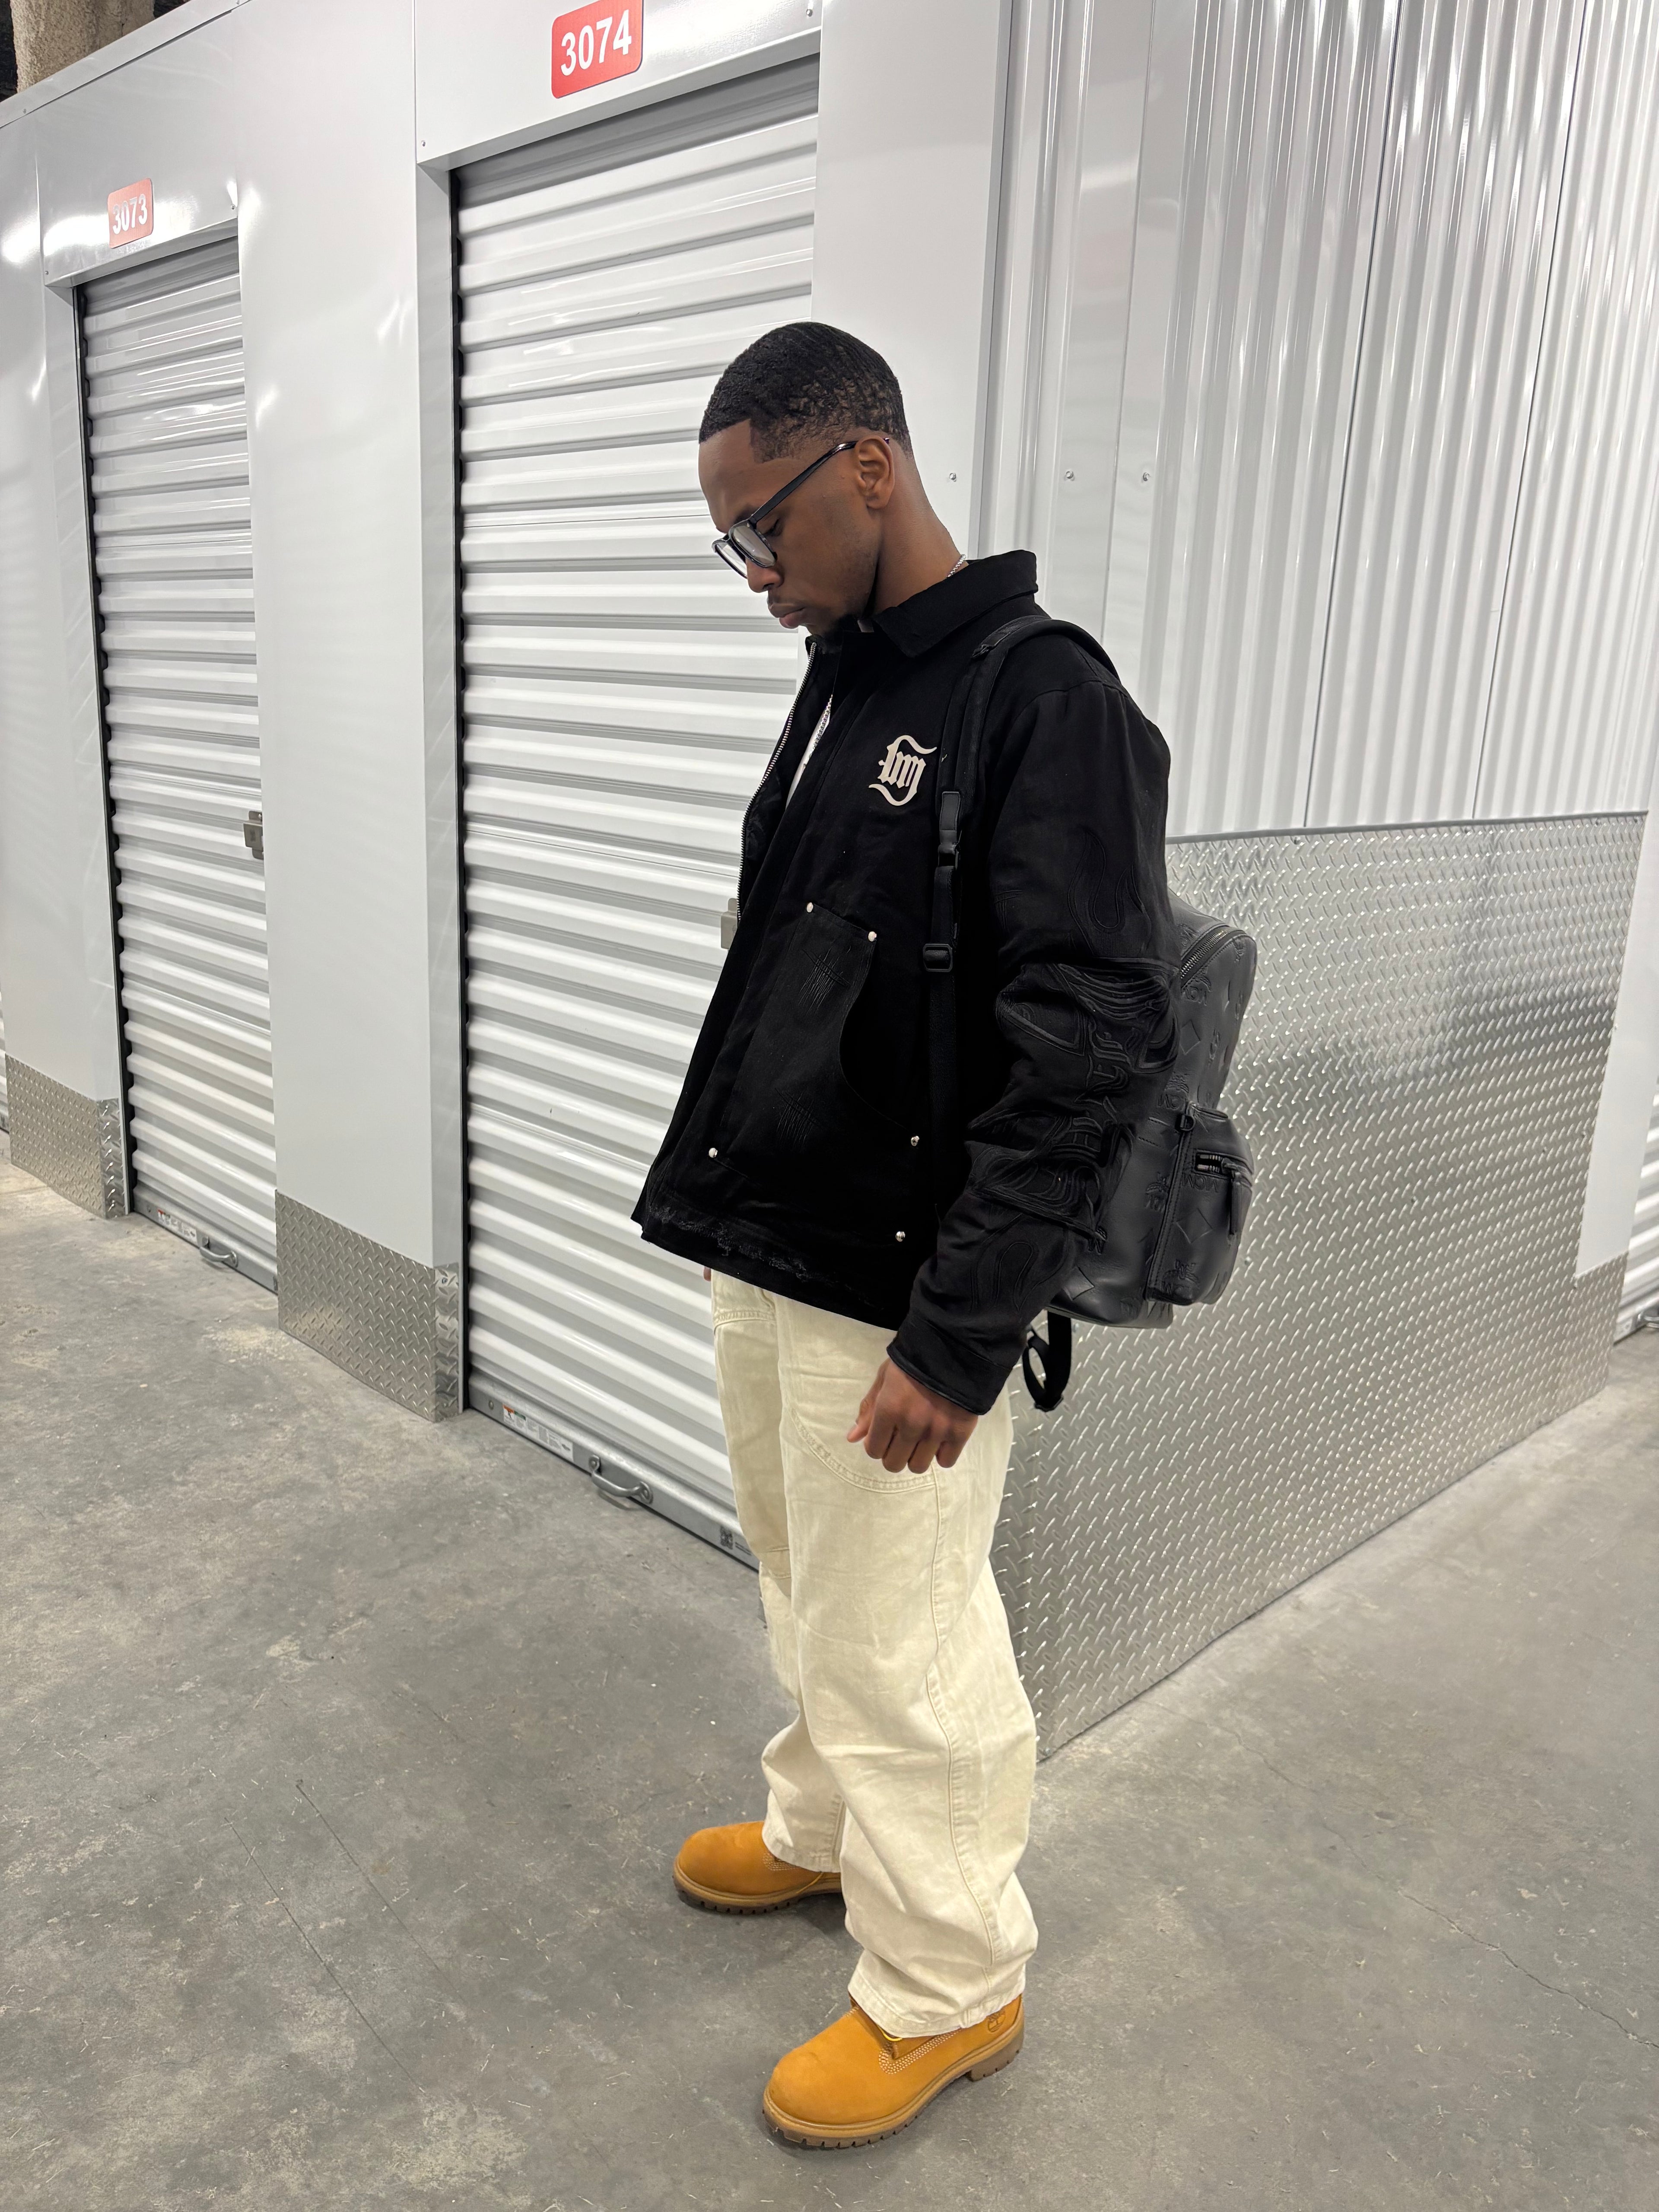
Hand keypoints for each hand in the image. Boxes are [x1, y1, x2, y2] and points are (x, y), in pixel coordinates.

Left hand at [848, 1359, 977, 1472]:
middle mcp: (911, 1424)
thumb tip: (853, 1439)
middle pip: (894, 1464)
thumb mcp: (885, 1377)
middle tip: (902, 1437)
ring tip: (921, 1438)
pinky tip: (940, 1438)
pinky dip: (941, 1453)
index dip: (876, 1444)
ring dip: (916, 1455)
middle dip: (894, 1453)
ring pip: (918, 1467)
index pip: (874, 1450)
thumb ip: (869, 1409)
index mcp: (889, 1409)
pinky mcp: (960, 1433)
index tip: (884, 1434)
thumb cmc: (914, 1360)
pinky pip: (946, 1462)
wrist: (956, 1348)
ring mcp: (937, 1431)